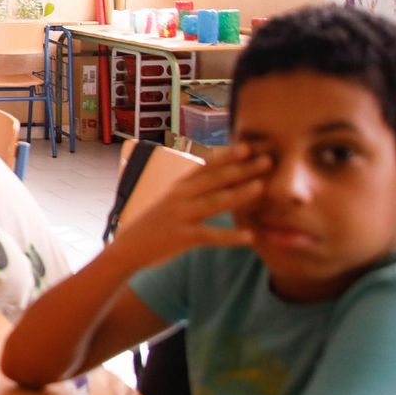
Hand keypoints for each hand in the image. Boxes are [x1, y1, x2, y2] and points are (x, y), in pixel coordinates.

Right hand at [108, 144, 266, 267]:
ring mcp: (180, 215)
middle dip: (241, 169)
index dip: (226, 156)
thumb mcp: (172, 202)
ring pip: (214, 202)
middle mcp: (179, 196)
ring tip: (261, 187)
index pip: (205, 166)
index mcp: (179, 187)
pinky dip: (230, 236)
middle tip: (267, 160)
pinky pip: (210, 235)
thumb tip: (221, 181)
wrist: (128, 248)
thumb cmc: (156, 224)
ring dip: (238, 194)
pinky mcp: (182, 237)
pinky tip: (250, 237)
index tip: (247, 146)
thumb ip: (194, 191)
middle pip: (214, 179)